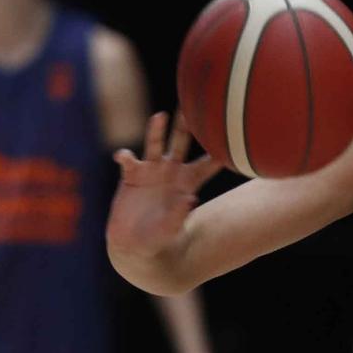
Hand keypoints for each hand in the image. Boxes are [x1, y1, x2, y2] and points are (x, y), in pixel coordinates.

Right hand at [107, 113, 223, 260]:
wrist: (134, 245)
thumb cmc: (158, 239)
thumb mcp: (169, 229)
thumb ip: (179, 216)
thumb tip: (189, 199)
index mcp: (188, 183)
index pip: (207, 165)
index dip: (219, 154)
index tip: (230, 136)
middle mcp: (171, 172)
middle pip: (182, 143)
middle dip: (187, 126)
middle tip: (193, 108)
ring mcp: (151, 171)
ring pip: (155, 145)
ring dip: (156, 130)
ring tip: (159, 116)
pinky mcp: (132, 175)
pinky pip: (128, 160)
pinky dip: (124, 156)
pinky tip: (122, 156)